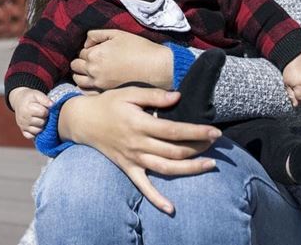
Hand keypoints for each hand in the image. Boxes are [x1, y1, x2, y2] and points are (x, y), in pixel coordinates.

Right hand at [9, 87, 52, 138]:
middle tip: (43, 114)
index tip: (46, 108)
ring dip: (41, 125)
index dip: (47, 111)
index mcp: (28, 108)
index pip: (43, 113)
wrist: (19, 100)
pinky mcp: (22, 130)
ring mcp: (23, 126)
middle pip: (41, 122)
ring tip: (40, 119)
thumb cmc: (30, 97)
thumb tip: (53, 105)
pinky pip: (31, 136)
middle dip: (45, 118)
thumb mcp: (37, 94)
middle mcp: (24, 118)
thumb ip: (45, 99)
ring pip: (37, 130)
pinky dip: (35, 133)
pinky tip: (37, 126)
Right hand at [58, 86, 220, 213]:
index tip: (214, 131)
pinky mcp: (128, 168)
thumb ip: (154, 95)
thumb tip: (177, 96)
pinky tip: (171, 208)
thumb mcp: (130, 92)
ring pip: (165, 168)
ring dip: (189, 169)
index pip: (174, 131)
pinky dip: (156, 199)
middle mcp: (138, 143)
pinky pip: (143, 187)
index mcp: (140, 123)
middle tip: (217, 143)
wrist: (84, 121)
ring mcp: (133, 159)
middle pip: (174, 151)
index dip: (196, 132)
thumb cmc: (109, 103)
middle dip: (199, 148)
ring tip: (209, 165)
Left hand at [70, 29, 172, 90]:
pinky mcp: (105, 93)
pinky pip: (86, 91)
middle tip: (94, 59)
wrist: (156, 68)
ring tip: (94, 70)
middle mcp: (93, 70)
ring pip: (78, 79)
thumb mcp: (118, 34)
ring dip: (82, 74)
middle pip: (76, 66)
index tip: (98, 49)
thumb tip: (86, 43)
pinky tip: (95, 82)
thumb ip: (97, 35)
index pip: (81, 52)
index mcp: (95, 54)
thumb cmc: (139, 48)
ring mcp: (98, 84)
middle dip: (82, 61)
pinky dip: (86, 87)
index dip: (89, 49)